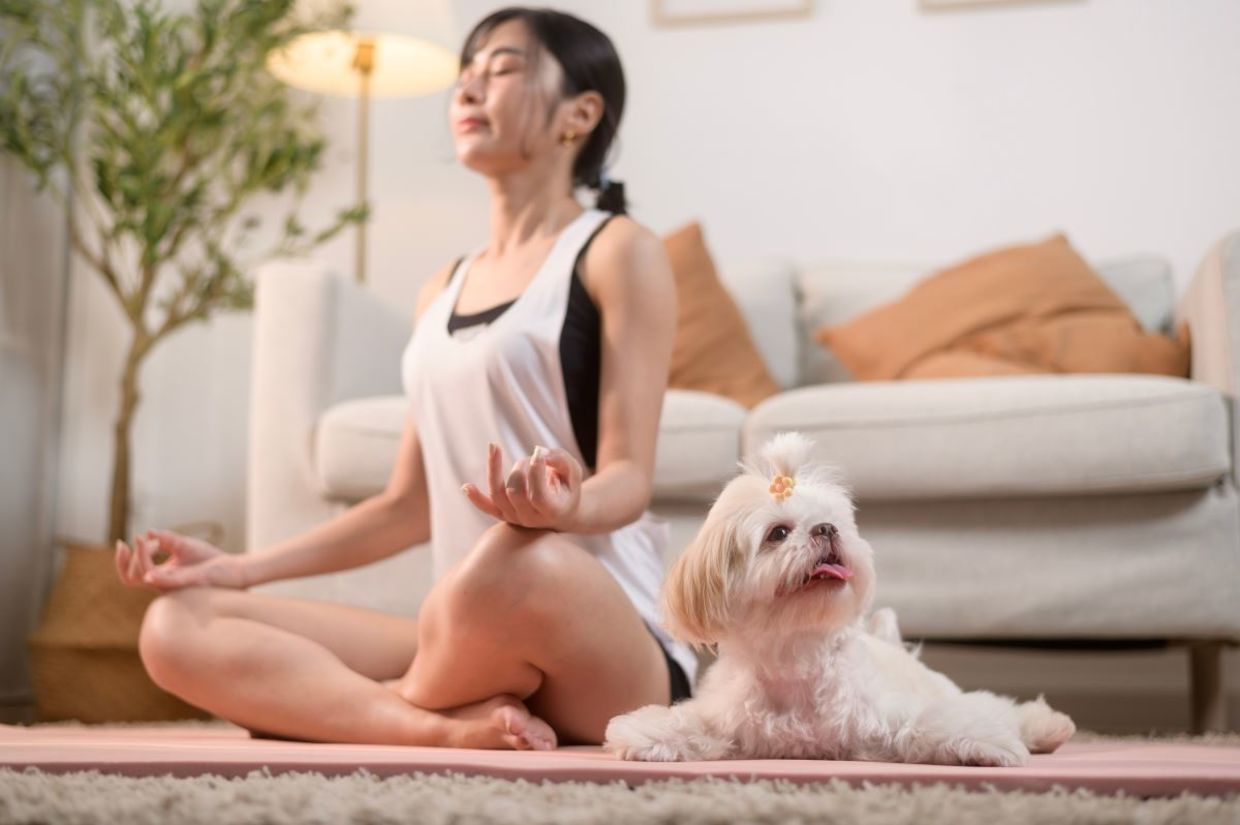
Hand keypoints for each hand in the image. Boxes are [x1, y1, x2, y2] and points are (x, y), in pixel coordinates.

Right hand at [114, 529, 248, 590]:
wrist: (234, 569)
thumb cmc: (209, 560)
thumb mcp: (184, 545)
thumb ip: (166, 540)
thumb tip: (148, 532)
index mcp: (161, 576)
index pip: (132, 573)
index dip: (125, 558)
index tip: (129, 540)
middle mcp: (164, 583)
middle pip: (131, 578)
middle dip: (126, 560)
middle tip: (131, 542)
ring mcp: (176, 584)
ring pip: (146, 577)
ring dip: (141, 558)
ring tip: (144, 541)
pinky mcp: (191, 581)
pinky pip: (169, 582)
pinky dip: (156, 575)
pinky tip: (149, 569)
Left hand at [462, 443, 582, 530]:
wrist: (562, 511)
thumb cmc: (568, 487)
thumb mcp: (573, 471)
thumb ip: (560, 460)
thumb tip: (539, 452)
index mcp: (552, 511)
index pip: (538, 495)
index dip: (536, 473)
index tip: (539, 452)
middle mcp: (531, 519)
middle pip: (515, 492)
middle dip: (520, 467)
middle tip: (531, 457)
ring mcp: (515, 518)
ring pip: (498, 494)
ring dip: (494, 468)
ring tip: (495, 447)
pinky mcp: (503, 514)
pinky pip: (486, 506)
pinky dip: (475, 497)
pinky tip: (466, 486)